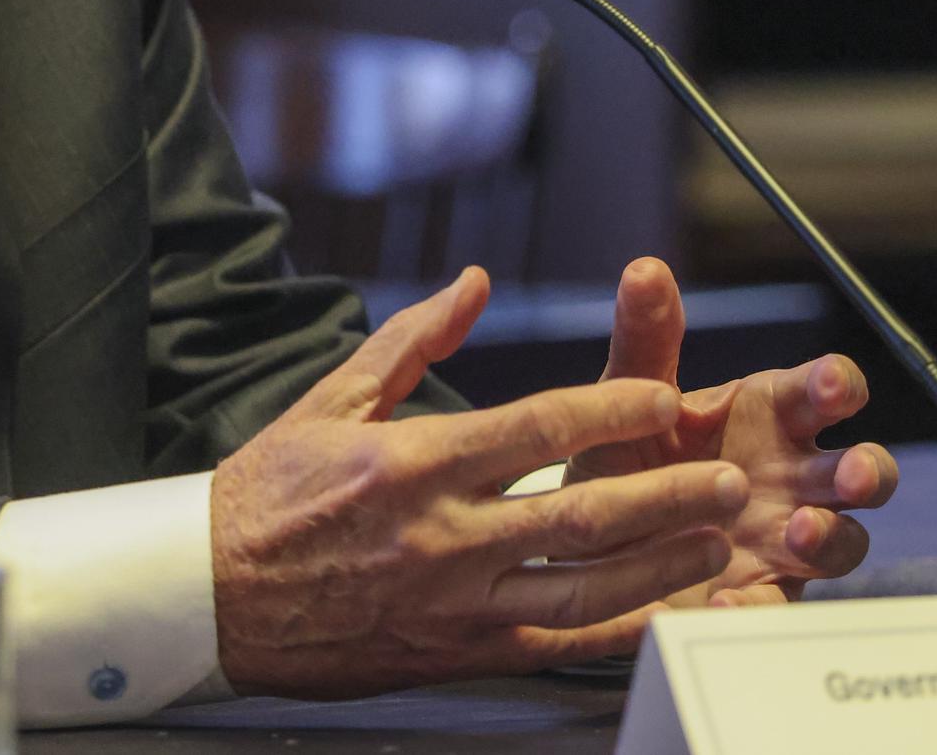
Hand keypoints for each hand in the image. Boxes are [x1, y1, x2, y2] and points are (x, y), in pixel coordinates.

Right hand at [212, 269, 747, 696]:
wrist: (212, 594)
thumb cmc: (268, 494)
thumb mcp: (330, 399)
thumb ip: (412, 340)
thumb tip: (474, 285)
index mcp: (412, 461)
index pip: (536, 428)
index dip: (610, 409)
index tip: (662, 396)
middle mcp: (443, 534)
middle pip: (581, 510)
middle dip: (666, 493)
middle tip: (724, 477)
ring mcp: (456, 601)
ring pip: (584, 585)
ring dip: (661, 563)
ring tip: (717, 540)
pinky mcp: (459, 651)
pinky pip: (558, 643)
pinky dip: (620, 630)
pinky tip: (664, 613)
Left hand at [569, 257, 899, 603]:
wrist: (589, 535)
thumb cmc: (630, 453)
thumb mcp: (627, 396)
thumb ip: (643, 339)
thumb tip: (644, 268)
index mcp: (766, 415)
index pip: (823, 390)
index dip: (836, 385)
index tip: (831, 386)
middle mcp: (790, 477)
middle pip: (862, 471)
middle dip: (868, 470)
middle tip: (851, 474)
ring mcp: (784, 540)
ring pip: (844, 541)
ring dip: (830, 536)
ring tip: (796, 533)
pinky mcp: (757, 594)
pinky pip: (777, 608)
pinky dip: (760, 606)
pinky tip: (730, 601)